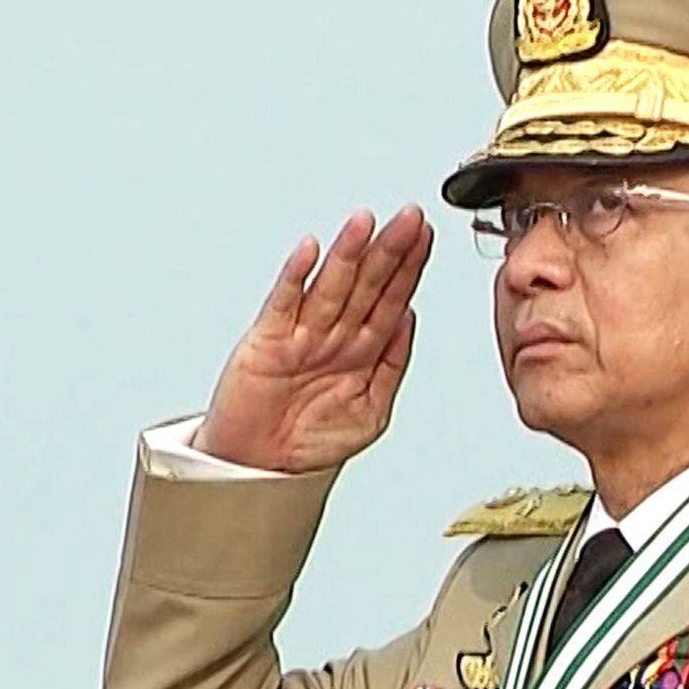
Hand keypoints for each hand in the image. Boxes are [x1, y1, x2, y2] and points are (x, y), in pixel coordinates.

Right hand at [193, 204, 433, 473]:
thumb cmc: (311, 444)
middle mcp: (335, 336)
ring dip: (348, 253)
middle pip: (367, 284)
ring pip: (331, 286)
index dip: (410, 267)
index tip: (426, 236)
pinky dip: (295, 275)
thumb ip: (392, 365)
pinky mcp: (267, 341)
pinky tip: (311, 250)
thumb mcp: (371, 413)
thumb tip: (409, 320)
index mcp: (364, 350)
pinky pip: (284, 302)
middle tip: (409, 217)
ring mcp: (301, 335)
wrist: (262, 472)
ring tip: (366, 223)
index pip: (392, 298)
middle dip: (389, 250)